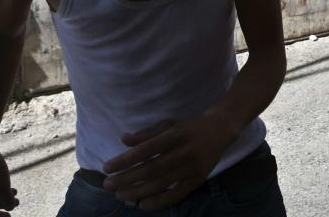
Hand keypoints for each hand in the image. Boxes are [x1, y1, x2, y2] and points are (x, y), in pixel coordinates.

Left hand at [101, 114, 236, 209]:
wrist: (221, 130)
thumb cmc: (189, 127)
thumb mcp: (168, 123)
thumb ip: (146, 133)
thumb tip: (123, 140)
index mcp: (175, 134)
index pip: (146, 150)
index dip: (125, 160)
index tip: (107, 167)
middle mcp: (184, 151)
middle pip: (151, 169)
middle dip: (126, 179)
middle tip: (108, 185)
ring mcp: (193, 167)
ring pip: (161, 183)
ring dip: (138, 192)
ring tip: (120, 195)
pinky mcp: (199, 179)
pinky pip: (177, 194)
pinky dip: (159, 201)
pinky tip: (143, 205)